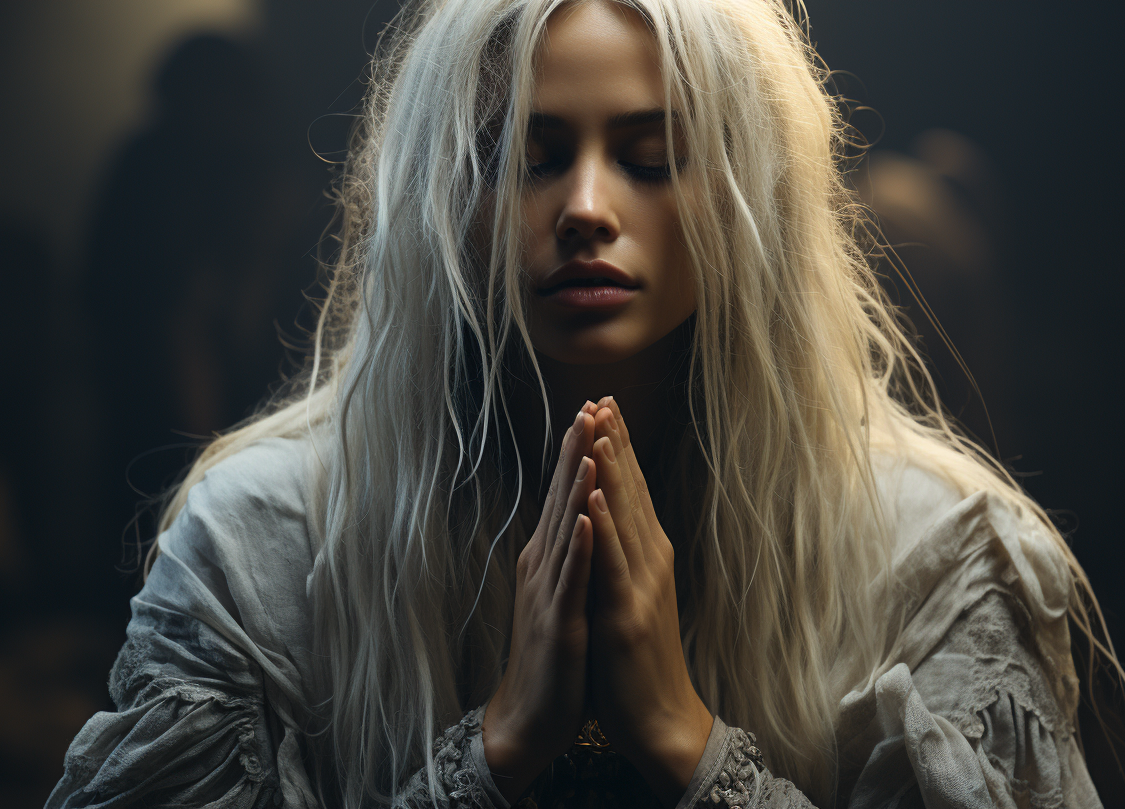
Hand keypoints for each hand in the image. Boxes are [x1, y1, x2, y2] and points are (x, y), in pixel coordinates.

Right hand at [482, 409, 597, 801]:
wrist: (530, 719)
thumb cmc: (553, 658)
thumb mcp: (562, 596)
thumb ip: (568, 555)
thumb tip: (579, 514)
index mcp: (548, 559)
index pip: (565, 494)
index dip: (578, 452)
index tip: (594, 408)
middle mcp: (544, 567)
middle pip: (560, 499)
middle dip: (576, 452)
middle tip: (589, 405)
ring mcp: (549, 594)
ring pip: (564, 529)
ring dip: (576, 485)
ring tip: (588, 444)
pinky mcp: (558, 624)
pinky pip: (570, 578)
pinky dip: (577, 544)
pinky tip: (584, 516)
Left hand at [586, 397, 713, 805]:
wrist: (660, 721)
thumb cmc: (638, 662)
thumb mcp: (631, 596)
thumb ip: (624, 556)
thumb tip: (608, 516)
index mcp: (647, 557)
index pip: (631, 491)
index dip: (618, 448)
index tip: (602, 406)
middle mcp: (649, 562)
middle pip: (631, 493)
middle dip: (614, 444)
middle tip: (600, 398)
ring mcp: (640, 586)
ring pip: (623, 518)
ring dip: (610, 472)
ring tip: (598, 430)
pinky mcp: (626, 615)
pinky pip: (611, 564)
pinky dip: (602, 528)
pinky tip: (591, 499)